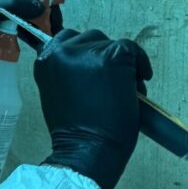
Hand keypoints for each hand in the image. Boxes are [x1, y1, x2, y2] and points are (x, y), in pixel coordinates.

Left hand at [0, 0, 61, 60]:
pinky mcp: (1, 26)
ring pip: (29, 16)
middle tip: (55, 30)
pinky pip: (21, 27)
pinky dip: (30, 33)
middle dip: (47, 14)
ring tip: (50, 38)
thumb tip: (43, 4)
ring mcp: (4, 13)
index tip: (59, 13)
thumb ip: (16, 5)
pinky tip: (37, 43)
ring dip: (40, 25)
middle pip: (34, 2)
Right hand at [33, 29, 152, 188]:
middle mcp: (63, 50)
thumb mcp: (57, 95)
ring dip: (120, 63)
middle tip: (111, 81)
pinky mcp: (113, 56)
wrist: (87, 149)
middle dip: (102, 58)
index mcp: (45, 59)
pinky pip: (133, 50)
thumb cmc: (74, 132)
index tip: (94, 68)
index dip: (84, 55)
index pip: (66, 41)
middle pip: (90, 39)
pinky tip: (142, 80)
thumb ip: (67, 75)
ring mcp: (88, 52)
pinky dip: (140, 64)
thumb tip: (91, 68)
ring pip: (111, 45)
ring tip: (125, 87)